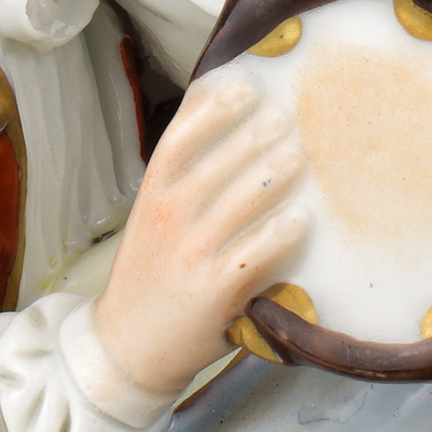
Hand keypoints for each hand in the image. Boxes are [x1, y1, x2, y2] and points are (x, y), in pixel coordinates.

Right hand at [88, 63, 308, 402]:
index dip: (212, 111)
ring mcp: (190, 256)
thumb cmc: (152, 269)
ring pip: (236, 206)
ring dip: (271, 177)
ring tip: (299, 157)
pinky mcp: (213, 292)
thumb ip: (182, 173)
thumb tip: (217, 109)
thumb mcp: (152, 214)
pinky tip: (301, 219)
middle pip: (214, 167)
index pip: (178, 141)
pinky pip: (252, 256)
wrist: (131, 344)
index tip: (245, 87)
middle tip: (286, 118)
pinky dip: (277, 235)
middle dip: (252, 139)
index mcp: (152, 195)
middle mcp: (168, 220)